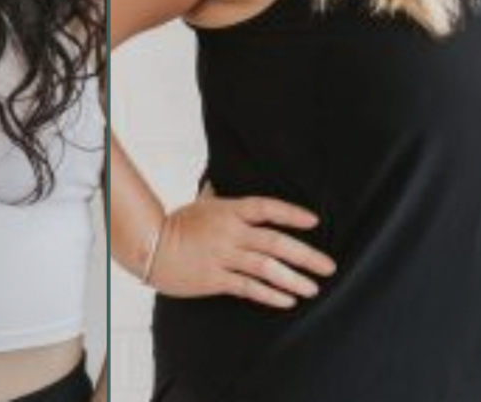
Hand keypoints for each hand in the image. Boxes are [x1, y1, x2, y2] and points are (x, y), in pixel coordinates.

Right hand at [149, 192, 336, 308]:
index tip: (315, 221)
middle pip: (275, 242)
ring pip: (266, 268)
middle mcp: (230, 232)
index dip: (292, 213)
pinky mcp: (216, 279)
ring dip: (293, 278)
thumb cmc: (177, 223)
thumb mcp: (201, 203)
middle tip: (328, 266)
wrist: (152, 246)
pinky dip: (270, 294)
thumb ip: (217, 195)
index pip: (266, 208)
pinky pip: (248, 287)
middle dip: (306, 255)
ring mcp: (223, 256)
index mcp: (229, 211)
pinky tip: (287, 299)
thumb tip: (220, 180)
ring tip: (313, 287)